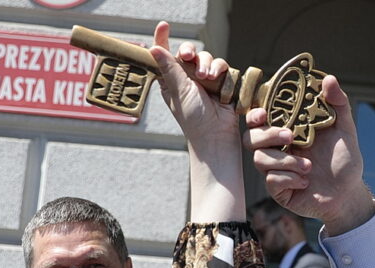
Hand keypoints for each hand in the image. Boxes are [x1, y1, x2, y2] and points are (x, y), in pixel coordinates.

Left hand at [148, 21, 237, 149]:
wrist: (216, 134)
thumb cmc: (192, 118)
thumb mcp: (177, 90)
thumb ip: (169, 67)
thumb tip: (152, 48)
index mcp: (171, 80)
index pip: (165, 55)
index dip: (163, 39)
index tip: (164, 26)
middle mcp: (187, 77)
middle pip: (188, 52)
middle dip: (189, 51)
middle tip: (187, 57)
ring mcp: (205, 79)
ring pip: (206, 57)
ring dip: (206, 64)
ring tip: (206, 77)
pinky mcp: (221, 82)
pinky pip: (221, 65)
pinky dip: (219, 69)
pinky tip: (217, 78)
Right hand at [244, 75, 374, 234]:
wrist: (348, 192)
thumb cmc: (344, 159)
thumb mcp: (344, 128)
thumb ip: (338, 103)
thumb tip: (328, 79)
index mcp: (287, 130)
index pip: (259, 119)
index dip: (254, 114)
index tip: (263, 114)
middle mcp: (277, 148)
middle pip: (250, 138)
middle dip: (268, 135)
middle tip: (291, 136)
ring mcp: (275, 169)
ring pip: (259, 159)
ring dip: (285, 161)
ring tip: (309, 167)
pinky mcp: (278, 189)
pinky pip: (271, 181)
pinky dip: (289, 179)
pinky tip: (305, 182)